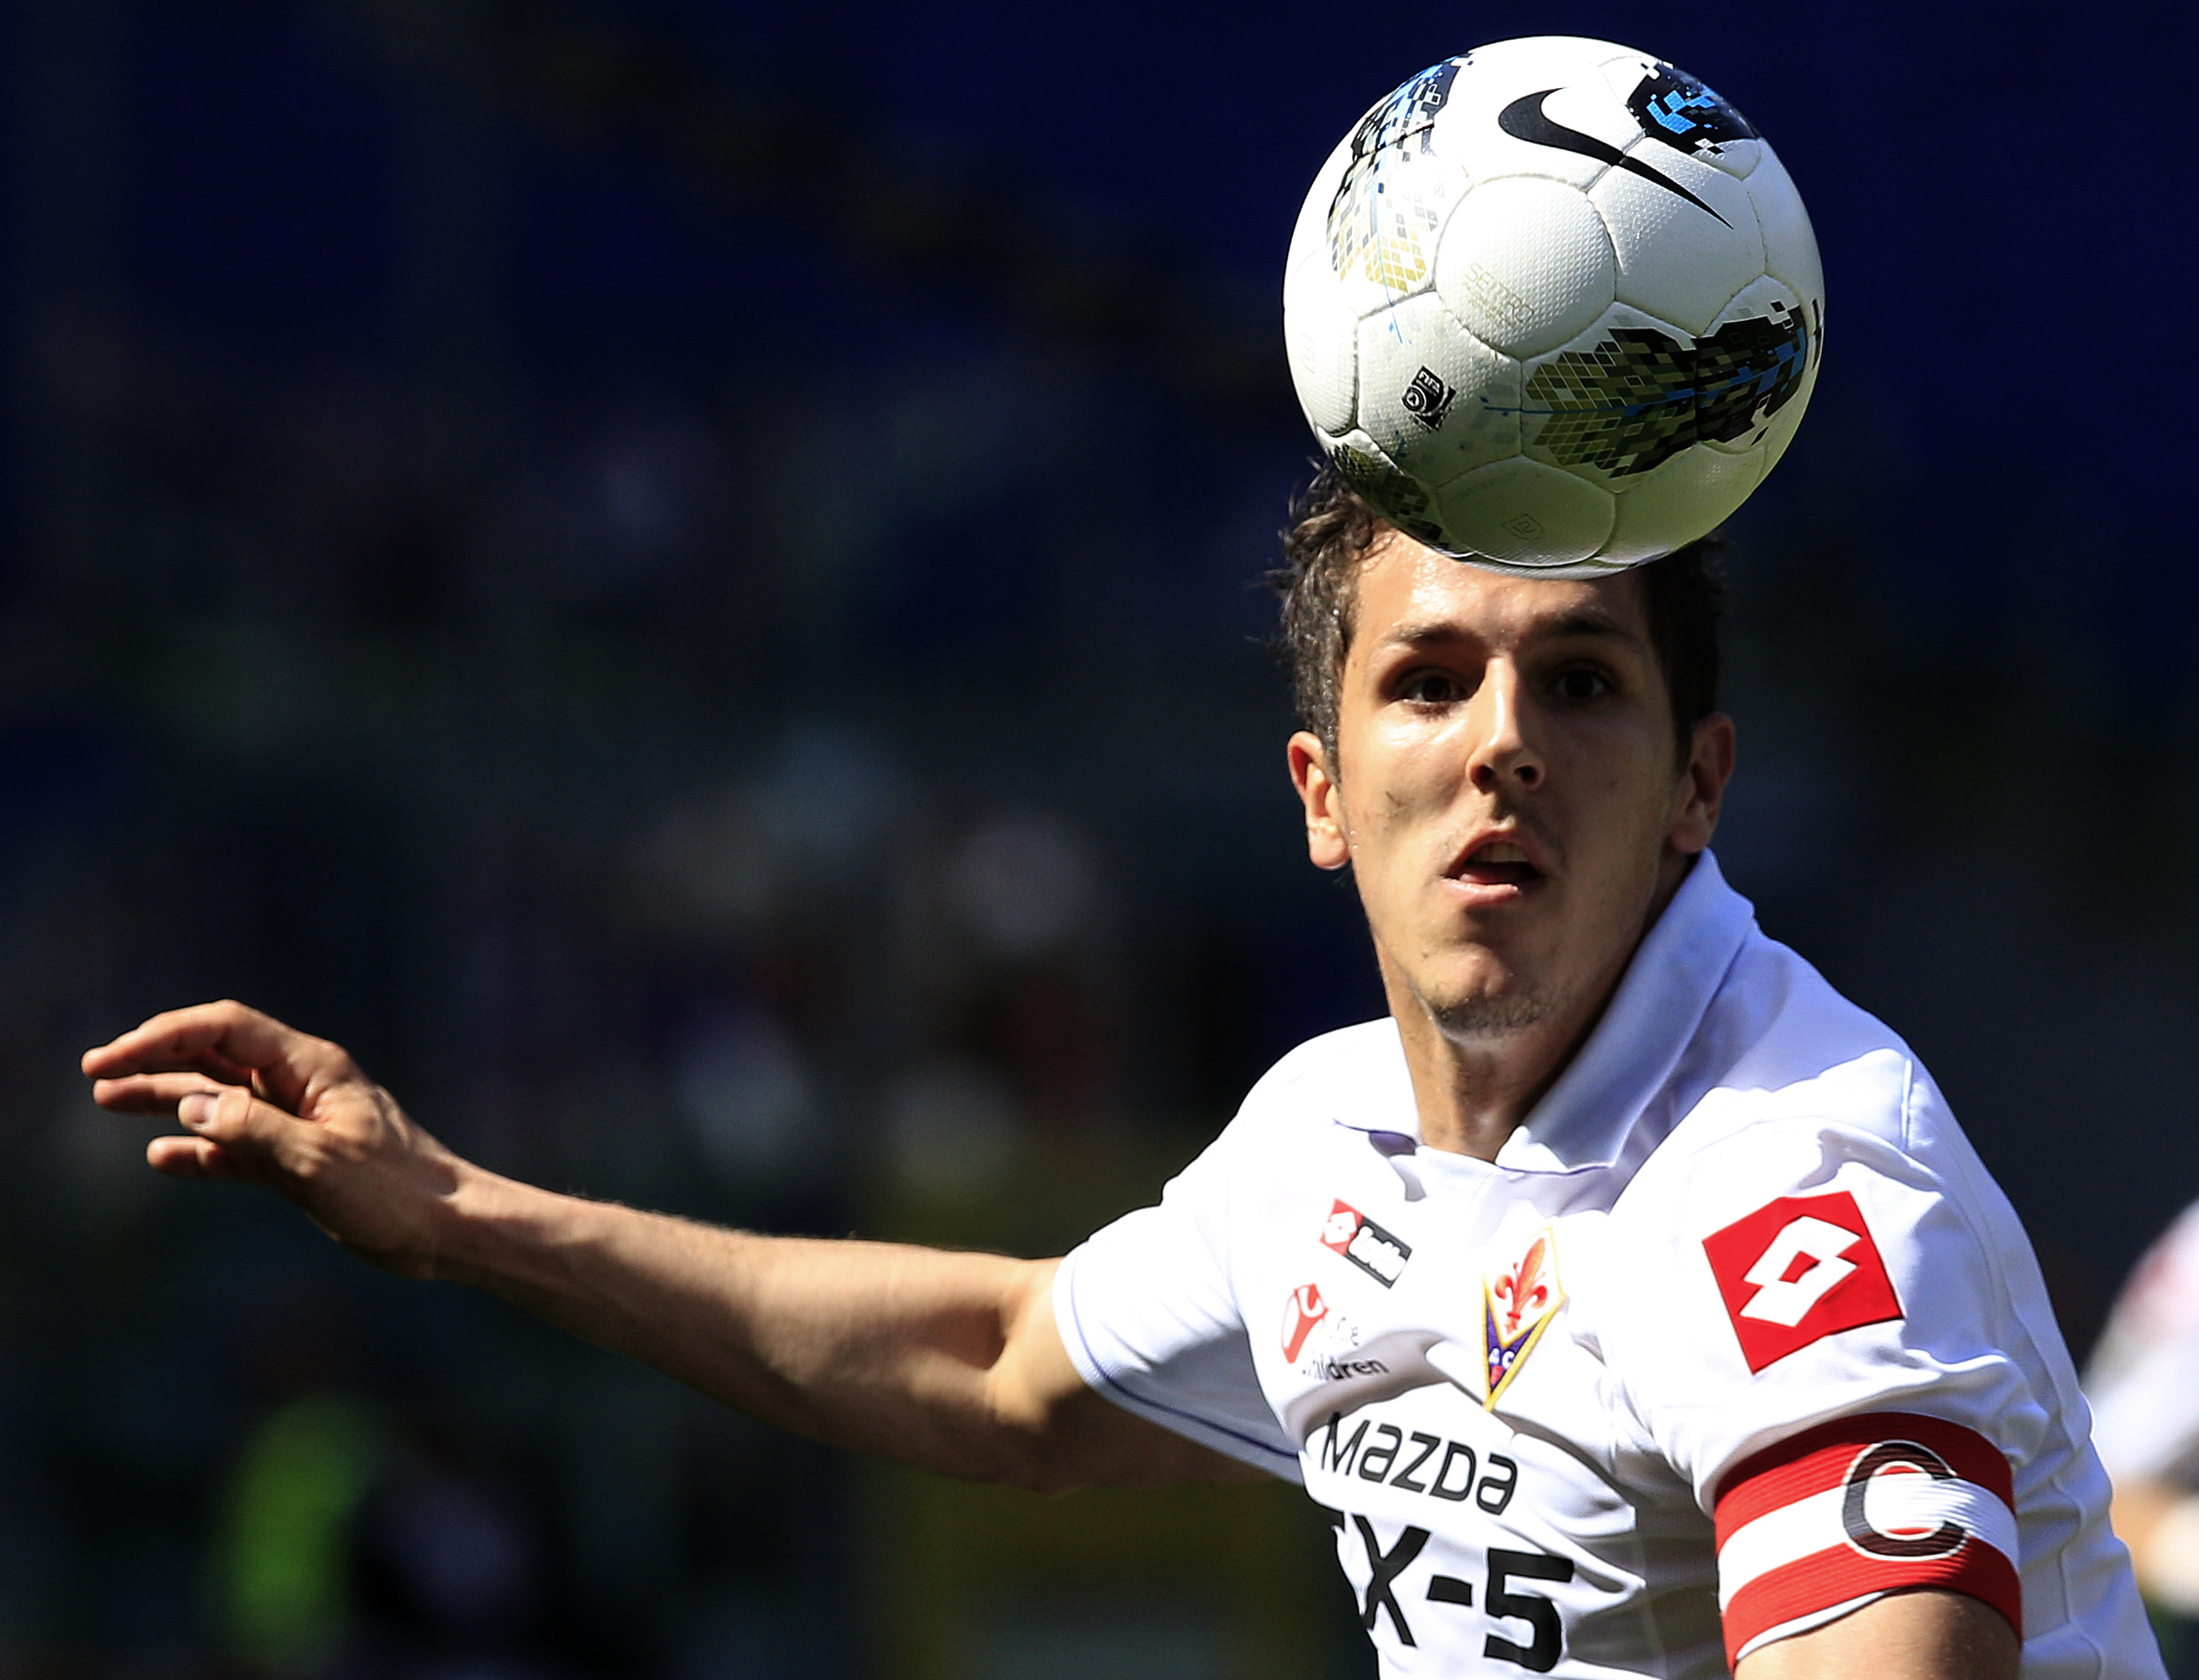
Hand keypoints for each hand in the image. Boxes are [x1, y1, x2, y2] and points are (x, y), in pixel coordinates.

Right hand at [82, 1000, 461, 1279]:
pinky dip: (200, 1150)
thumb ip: (252, 1130)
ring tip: (108, 1102)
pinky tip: (162, 1157)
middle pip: (216, 1058)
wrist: (449, 1228)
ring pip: (220, 1102)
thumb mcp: (317, 1161)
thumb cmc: (396, 1192)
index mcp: (313, 1068)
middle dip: (155, 1061)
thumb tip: (189, 1105)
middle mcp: (302, 1086)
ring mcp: (300, 1122)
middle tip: (95, 1074)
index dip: (164, 1035)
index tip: (112, 1055)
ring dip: (166, 1101)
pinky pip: (239, 1147)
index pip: (226, 1030)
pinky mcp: (301, 1160)